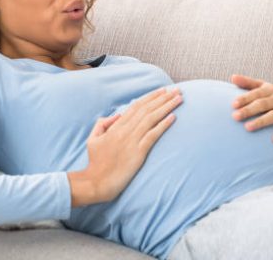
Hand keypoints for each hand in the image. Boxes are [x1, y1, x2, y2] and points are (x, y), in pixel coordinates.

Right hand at [69, 87, 182, 205]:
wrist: (98, 181)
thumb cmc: (95, 162)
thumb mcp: (93, 139)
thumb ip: (102, 124)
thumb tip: (117, 114)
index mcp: (115, 127)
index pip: (136, 107)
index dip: (150, 98)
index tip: (162, 91)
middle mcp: (125, 131)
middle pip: (147, 109)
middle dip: (163, 98)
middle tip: (177, 90)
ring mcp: (132, 141)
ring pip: (152, 119)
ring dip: (167, 107)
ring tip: (179, 99)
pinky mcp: (138, 153)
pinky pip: (153, 135)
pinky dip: (163, 125)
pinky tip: (173, 117)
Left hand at [230, 74, 272, 142]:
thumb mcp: (262, 89)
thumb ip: (247, 83)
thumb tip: (233, 77)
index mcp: (271, 90)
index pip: (256, 93)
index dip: (245, 98)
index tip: (233, 105)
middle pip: (263, 104)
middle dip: (249, 110)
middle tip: (235, 117)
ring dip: (261, 121)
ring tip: (247, 127)